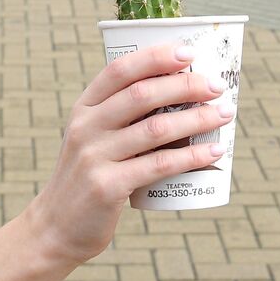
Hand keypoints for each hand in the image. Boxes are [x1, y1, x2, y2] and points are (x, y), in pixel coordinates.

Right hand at [26, 44, 232, 265]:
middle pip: (142, 94)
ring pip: (156, 128)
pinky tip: (213, 152)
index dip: (155, 57)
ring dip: (197, 118)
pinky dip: (191, 156)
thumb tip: (180, 96)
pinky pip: (159, 165)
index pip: (119, 70)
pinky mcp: (108, 186)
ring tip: (223, 114)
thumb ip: (120, 117)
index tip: (188, 53)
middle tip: (216, 86)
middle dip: (185, 85)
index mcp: (83, 108)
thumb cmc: (86, 178)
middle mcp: (86, 127)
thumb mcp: (91, 139)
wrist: (55, 227)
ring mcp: (95, 156)